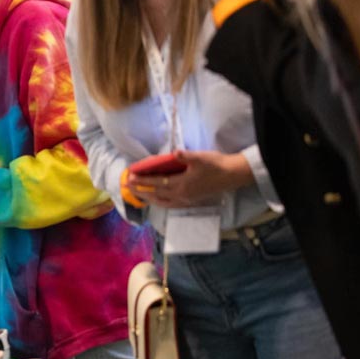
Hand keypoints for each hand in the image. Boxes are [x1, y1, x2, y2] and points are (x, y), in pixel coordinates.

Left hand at [128, 150, 253, 208]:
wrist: (233, 175)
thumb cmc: (216, 164)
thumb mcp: (201, 157)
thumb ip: (187, 156)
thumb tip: (175, 153)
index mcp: (181, 184)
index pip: (156, 183)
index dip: (142, 180)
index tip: (130, 177)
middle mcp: (181, 195)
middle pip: (155, 195)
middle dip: (140, 191)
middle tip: (126, 187)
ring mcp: (186, 200)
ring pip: (161, 202)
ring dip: (148, 198)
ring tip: (137, 194)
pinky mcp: (190, 201)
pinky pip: (170, 205)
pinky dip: (160, 203)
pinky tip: (156, 200)